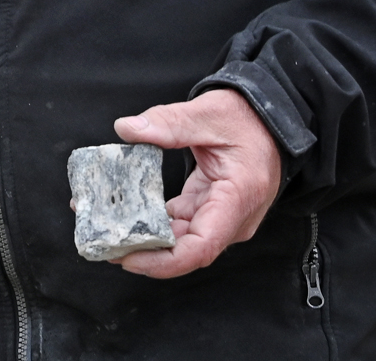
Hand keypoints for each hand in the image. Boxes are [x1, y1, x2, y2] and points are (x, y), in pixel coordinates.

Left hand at [112, 88, 282, 277]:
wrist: (270, 118)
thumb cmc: (250, 119)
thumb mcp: (209, 114)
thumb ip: (169, 123)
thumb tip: (128, 128)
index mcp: (238, 198)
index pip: (201, 247)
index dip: (163, 260)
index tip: (129, 258)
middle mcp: (233, 218)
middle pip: (186, 250)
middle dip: (144, 251)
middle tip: (104, 241)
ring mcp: (222, 216)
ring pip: (181, 240)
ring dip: (146, 238)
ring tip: (108, 228)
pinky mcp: (210, 209)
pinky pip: (181, 225)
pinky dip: (154, 222)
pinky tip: (128, 214)